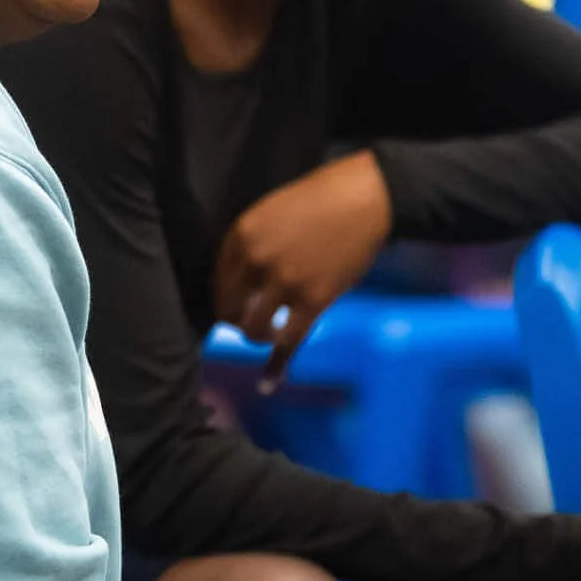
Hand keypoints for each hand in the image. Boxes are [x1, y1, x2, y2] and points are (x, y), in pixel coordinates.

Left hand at [214, 152, 392, 390]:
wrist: (362, 200)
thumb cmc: (321, 199)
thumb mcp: (272, 211)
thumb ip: (254, 243)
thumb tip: (245, 279)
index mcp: (242, 235)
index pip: (218, 277)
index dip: (223, 295)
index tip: (231, 302)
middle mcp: (256, 261)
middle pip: (228, 306)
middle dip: (233, 318)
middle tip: (245, 320)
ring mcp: (283, 283)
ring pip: (252, 328)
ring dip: (256, 336)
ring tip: (267, 332)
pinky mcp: (312, 302)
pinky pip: (288, 342)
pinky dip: (276, 366)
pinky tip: (269, 381)